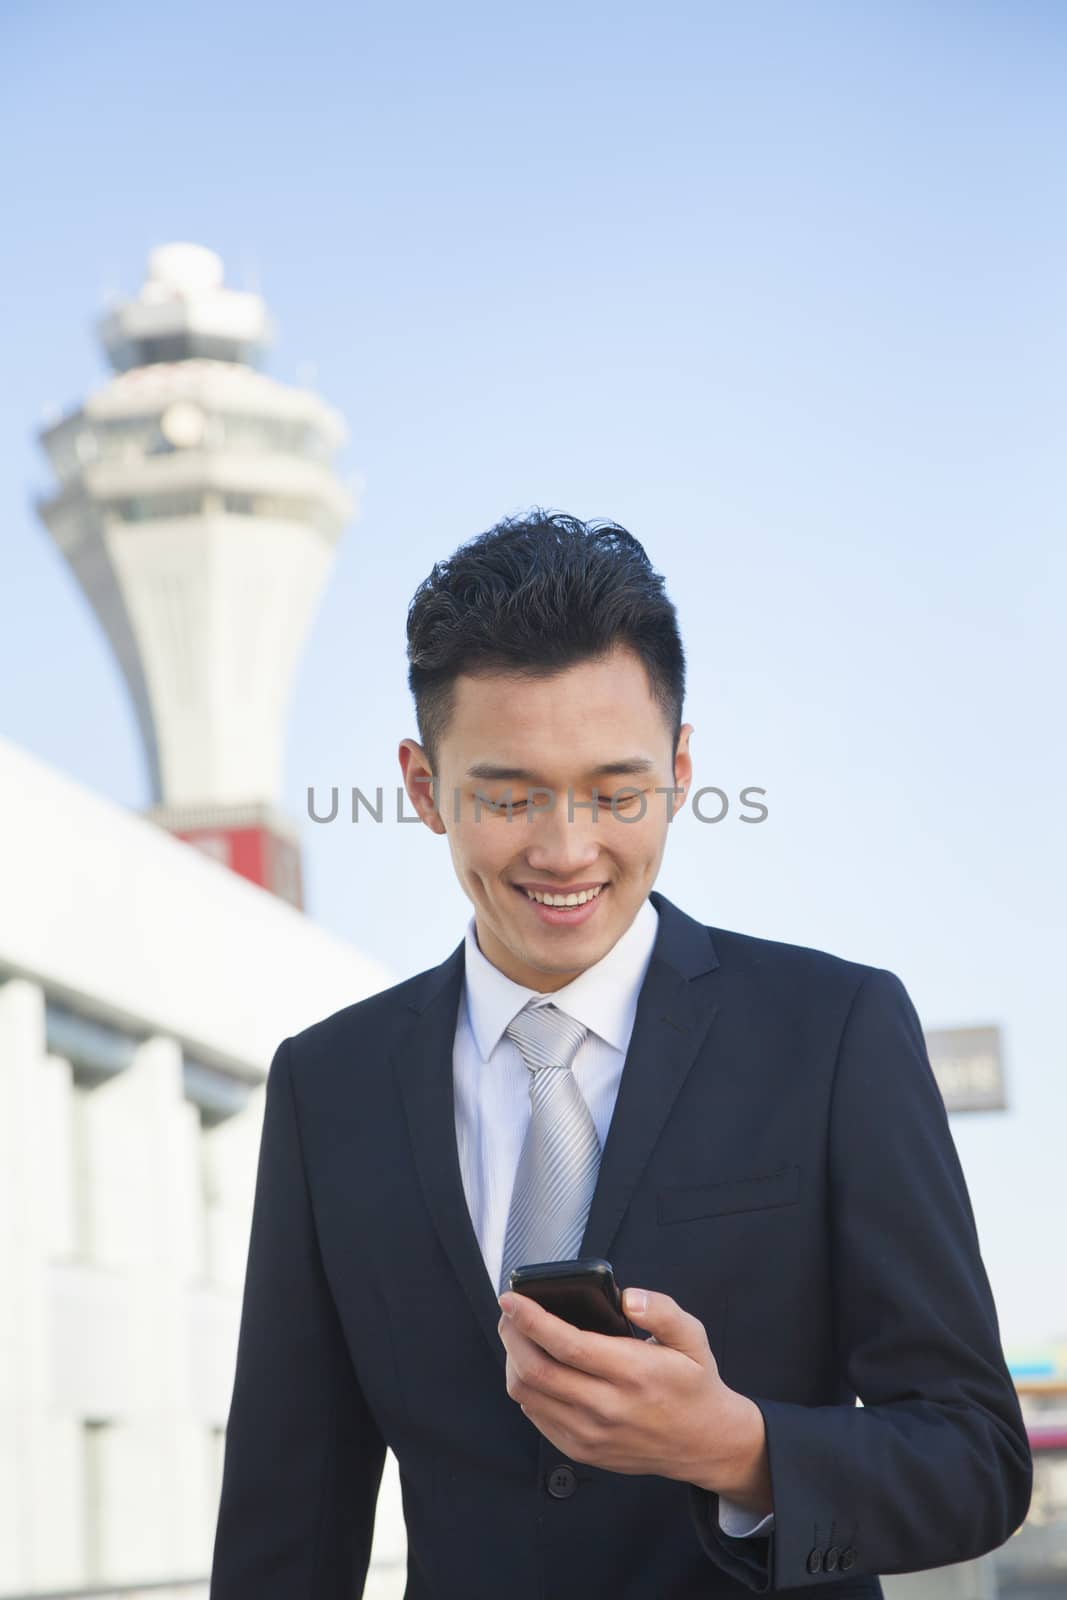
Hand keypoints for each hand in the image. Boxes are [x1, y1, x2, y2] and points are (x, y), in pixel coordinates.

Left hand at [496, 1286, 771, 1511]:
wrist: (704, 1443)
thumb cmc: (693, 1383)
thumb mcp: (691, 1337)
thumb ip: (662, 1311)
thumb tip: (627, 1297)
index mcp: (633, 1373)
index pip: (567, 1345)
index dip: (531, 1319)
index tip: (511, 1298)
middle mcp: (607, 1407)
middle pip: (535, 1371)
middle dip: (512, 1335)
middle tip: (509, 1312)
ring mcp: (590, 1434)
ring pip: (527, 1395)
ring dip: (513, 1360)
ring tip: (518, 1336)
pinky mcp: (581, 1450)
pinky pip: (536, 1416)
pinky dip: (526, 1387)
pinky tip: (534, 1367)